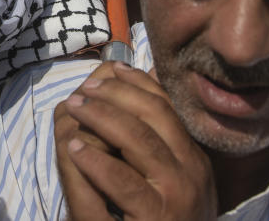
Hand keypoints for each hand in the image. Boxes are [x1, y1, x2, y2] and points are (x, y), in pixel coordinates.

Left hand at [54, 62, 216, 220]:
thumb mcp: (171, 180)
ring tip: (75, 108)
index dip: (139, 84)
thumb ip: (159, 142)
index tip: (113, 69)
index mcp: (195, 160)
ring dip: (102, 118)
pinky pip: (123, 183)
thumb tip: (146, 85)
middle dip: (116, 95)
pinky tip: (74, 149)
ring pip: (139, 141)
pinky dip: (96, 161)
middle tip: (84, 89)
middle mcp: (192, 175)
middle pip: (154, 116)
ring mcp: (176, 198)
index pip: (169, 108)